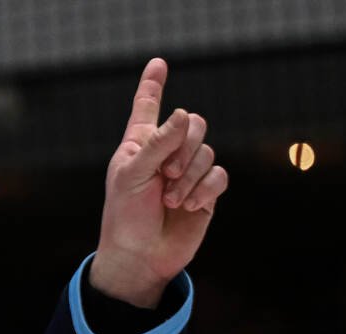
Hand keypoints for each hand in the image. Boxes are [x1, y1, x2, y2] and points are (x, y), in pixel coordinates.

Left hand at [92, 57, 228, 307]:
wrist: (139, 258)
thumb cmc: (125, 218)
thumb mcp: (133, 176)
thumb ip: (158, 143)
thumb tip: (184, 113)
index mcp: (140, 145)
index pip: (147, 108)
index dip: (153, 85)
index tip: (157, 63)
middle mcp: (166, 154)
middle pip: (194, 124)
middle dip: (184, 147)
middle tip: (166, 175)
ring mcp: (188, 173)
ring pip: (207, 151)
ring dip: (190, 176)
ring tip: (171, 201)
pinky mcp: (205, 193)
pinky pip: (219, 175)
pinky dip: (205, 189)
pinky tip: (189, 207)